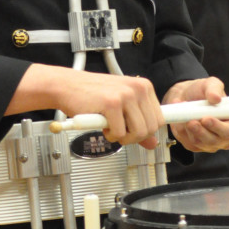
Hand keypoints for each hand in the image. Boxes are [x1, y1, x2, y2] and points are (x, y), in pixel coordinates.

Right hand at [6, 64, 162, 149]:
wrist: (68, 86)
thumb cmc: (92, 94)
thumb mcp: (121, 106)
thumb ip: (138, 123)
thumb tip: (153, 143)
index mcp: (144, 86)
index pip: (160, 119)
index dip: (147, 131)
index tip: (137, 133)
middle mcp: (138, 88)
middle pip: (151, 128)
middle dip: (134, 137)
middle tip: (120, 132)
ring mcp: (125, 95)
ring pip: (139, 133)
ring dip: (123, 138)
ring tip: (111, 128)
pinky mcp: (111, 103)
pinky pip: (119, 133)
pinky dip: (110, 135)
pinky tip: (102, 125)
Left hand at [162, 76, 228, 152]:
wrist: (185, 97)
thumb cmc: (202, 92)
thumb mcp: (211, 84)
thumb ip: (214, 89)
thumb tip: (216, 98)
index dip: (219, 127)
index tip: (206, 119)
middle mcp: (224, 137)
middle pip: (214, 141)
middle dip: (201, 131)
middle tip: (191, 120)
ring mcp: (210, 143)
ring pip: (199, 142)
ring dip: (188, 127)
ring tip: (184, 112)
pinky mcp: (195, 146)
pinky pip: (188, 142)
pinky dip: (182, 129)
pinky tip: (181, 118)